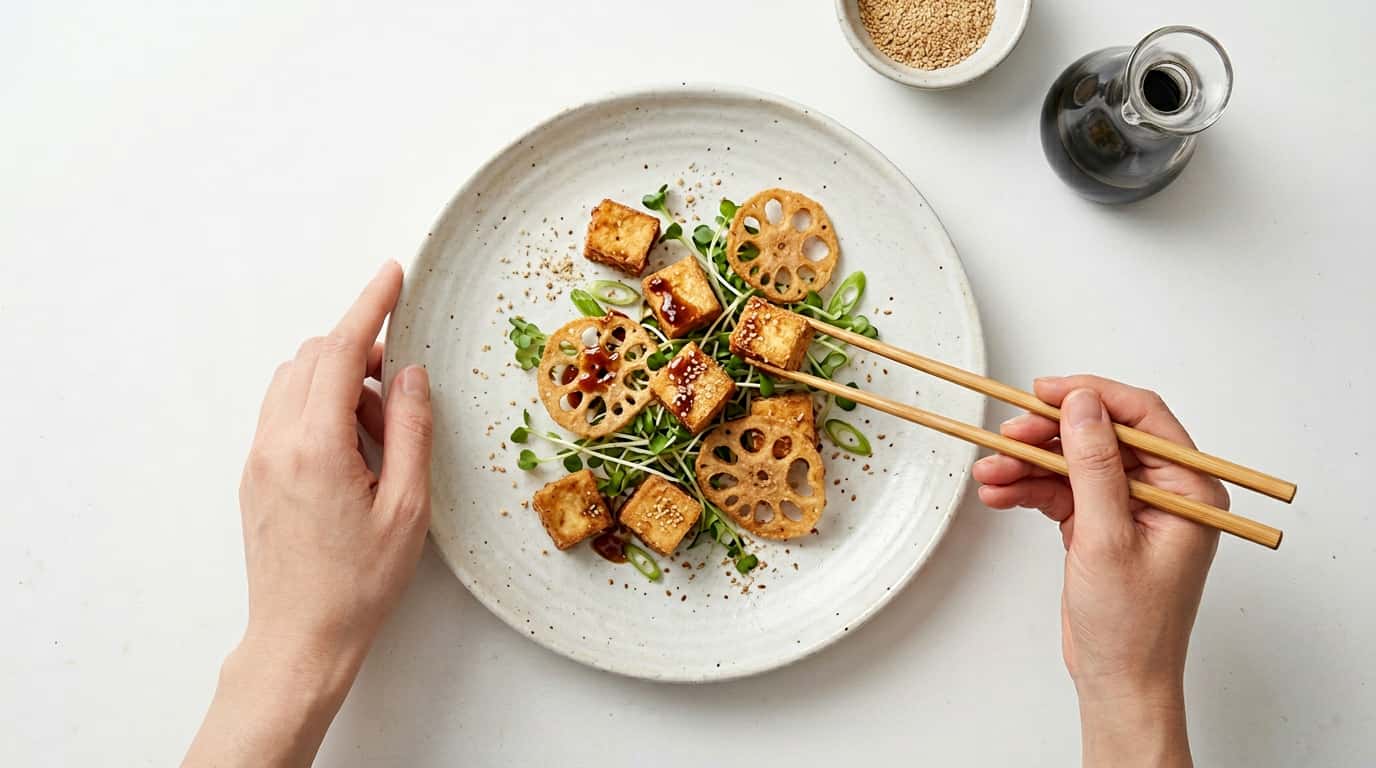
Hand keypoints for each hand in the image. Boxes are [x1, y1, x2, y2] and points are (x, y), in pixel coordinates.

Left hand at [184, 262, 432, 767]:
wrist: (299, 638)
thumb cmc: (359, 583)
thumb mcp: (407, 506)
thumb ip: (410, 429)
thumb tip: (409, 374)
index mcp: (315, 445)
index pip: (339, 350)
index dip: (369, 306)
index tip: (392, 274)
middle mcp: (275, 442)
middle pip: (312, 358)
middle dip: (358, 353)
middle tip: (400, 393)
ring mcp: (258, 458)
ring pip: (294, 382)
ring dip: (338, 383)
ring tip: (379, 436)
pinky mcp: (254, 475)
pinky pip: (284, 414)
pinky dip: (319, 409)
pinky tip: (353, 454)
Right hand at [973, 376, 1224, 767]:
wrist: (1117, 681)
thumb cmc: (1131, 626)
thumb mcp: (1107, 538)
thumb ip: (1094, 465)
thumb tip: (1082, 404)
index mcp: (1190, 491)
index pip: (1143, 419)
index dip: (1093, 397)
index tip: (1045, 392)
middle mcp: (1163, 493)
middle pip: (1100, 437)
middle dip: (1048, 435)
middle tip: (1007, 436)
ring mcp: (1128, 508)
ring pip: (1073, 462)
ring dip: (1028, 464)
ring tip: (989, 473)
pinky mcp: (1099, 524)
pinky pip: (1060, 490)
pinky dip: (1028, 489)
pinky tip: (998, 492)